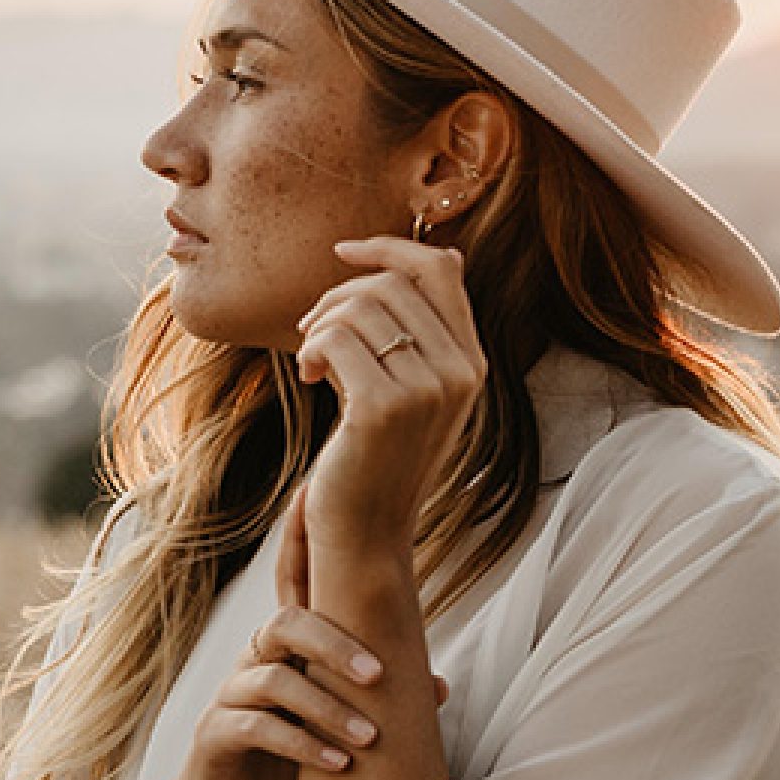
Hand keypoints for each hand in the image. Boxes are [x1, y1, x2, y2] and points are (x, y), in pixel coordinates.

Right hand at [154, 489, 448, 779]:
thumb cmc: (288, 758)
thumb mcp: (337, 726)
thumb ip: (377, 701)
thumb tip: (439, 686)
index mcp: (285, 647)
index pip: (293, 584)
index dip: (299, 538)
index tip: (315, 494)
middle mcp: (255, 659)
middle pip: (287, 624)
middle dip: (335, 644)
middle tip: (378, 675)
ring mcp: (232, 694)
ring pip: (273, 681)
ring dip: (326, 709)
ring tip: (367, 740)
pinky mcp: (217, 732)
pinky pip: (257, 728)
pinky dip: (301, 744)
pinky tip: (337, 765)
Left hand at [294, 237, 486, 555]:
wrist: (366, 531)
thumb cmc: (375, 454)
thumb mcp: (412, 386)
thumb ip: (422, 329)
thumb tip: (448, 253)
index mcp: (471, 362)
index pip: (440, 269)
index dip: (388, 247)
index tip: (342, 252)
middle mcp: (460, 373)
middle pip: (389, 284)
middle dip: (337, 297)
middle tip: (311, 332)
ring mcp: (426, 391)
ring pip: (359, 308)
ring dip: (319, 326)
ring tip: (311, 362)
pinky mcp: (384, 408)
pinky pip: (336, 338)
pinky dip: (311, 349)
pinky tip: (308, 378)